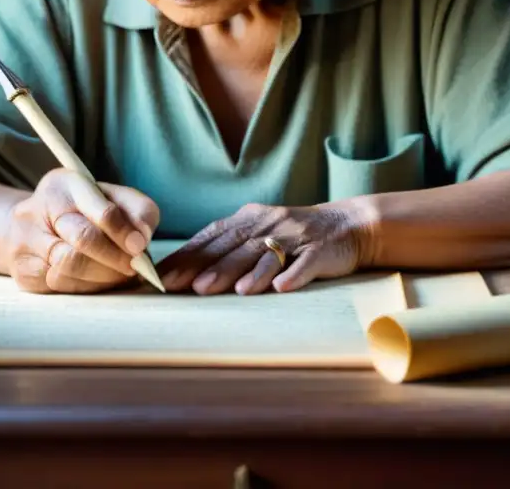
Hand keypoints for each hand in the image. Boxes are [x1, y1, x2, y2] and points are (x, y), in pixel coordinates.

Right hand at [5, 168, 159, 293]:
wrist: (30, 227)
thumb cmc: (81, 211)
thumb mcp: (110, 197)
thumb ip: (136, 210)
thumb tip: (143, 238)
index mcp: (64, 185)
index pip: (101, 210)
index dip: (124, 231)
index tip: (140, 247)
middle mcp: (37, 210)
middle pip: (83, 239)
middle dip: (116, 258)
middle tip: (134, 267)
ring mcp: (24, 242)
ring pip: (70, 267)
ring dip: (104, 277)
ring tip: (119, 274)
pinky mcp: (23, 271)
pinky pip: (59, 286)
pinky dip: (86, 287)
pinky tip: (96, 281)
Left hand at [158, 203, 374, 294]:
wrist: (348, 225)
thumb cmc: (294, 237)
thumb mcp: (259, 234)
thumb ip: (229, 248)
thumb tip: (188, 273)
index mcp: (249, 218)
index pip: (211, 237)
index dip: (186, 256)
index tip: (161, 276)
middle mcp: (269, 223)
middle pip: (234, 246)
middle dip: (207, 267)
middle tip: (183, 286)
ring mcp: (295, 236)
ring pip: (266, 255)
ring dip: (246, 272)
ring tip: (227, 290)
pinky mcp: (320, 250)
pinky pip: (305, 263)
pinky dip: (293, 274)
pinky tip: (281, 288)